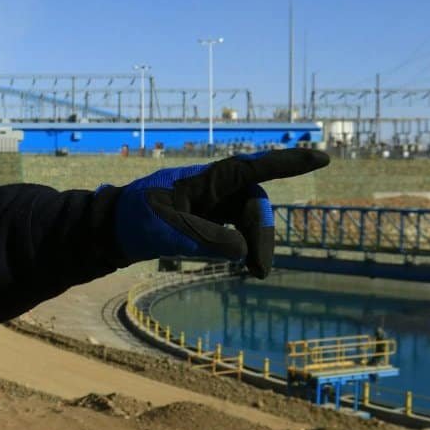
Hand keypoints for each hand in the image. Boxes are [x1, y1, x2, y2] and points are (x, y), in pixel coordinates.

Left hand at [112, 148, 329, 277]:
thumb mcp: (166, 232)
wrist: (109, 230)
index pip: (250, 168)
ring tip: (255, 271)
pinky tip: (243, 263)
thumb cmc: (133, 222)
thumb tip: (242, 249)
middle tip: (259, 270)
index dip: (287, 163)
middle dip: (263, 232)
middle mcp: (210, 188)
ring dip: (257, 242)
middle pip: (253, 202)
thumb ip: (204, 239)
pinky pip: (236, 228)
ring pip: (247, 217)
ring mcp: (208, 203)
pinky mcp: (205, 220)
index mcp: (203, 180)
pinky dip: (243, 244)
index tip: (321, 158)